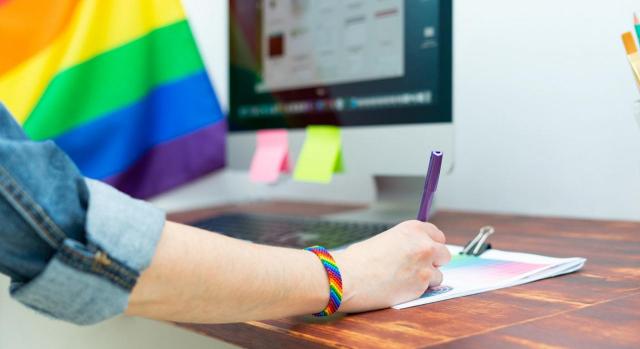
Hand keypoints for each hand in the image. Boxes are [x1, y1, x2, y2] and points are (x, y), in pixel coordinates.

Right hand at [334, 220, 450, 312]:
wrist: (348, 277)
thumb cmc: (358, 259)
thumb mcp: (386, 240)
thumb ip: (405, 244)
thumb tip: (414, 253)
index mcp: (413, 229)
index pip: (437, 235)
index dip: (430, 245)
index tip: (424, 252)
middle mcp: (423, 245)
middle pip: (444, 254)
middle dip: (433, 262)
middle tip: (416, 268)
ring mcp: (425, 266)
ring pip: (439, 274)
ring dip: (426, 278)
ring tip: (404, 280)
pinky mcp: (422, 286)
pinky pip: (430, 289)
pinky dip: (419, 290)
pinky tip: (401, 288)